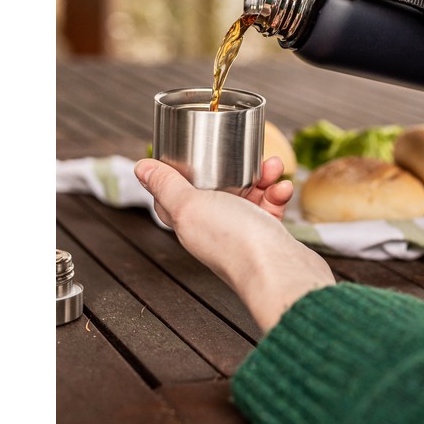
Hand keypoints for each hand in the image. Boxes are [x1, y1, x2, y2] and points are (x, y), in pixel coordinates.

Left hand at [135, 158, 334, 332]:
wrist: (278, 271)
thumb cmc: (233, 241)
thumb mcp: (191, 206)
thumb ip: (167, 185)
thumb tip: (140, 168)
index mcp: (189, 221)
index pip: (175, 195)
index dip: (179, 173)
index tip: (188, 152)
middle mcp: (213, 227)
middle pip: (217, 188)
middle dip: (233, 166)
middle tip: (244, 154)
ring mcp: (241, 231)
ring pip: (249, 193)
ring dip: (262, 176)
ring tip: (272, 166)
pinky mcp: (266, 234)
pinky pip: (271, 205)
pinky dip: (278, 192)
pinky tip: (283, 187)